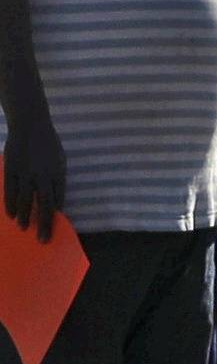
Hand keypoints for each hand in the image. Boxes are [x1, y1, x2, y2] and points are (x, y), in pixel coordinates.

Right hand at [2, 103, 66, 242]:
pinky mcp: (11, 168)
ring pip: (25, 199)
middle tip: (42, 239)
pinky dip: (10, 204)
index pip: (58, 199)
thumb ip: (57, 180)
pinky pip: (10, 190)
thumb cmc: (47, 144)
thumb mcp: (59, 159)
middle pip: (44, 203)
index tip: (53, 228)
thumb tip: (56, 203)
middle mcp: (43, 174)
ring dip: (25, 215)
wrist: (30, 123)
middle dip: (44, 223)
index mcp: (58, 172)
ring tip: (24, 228)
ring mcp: (26, 172)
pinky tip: (11, 215)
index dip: (55, 215)